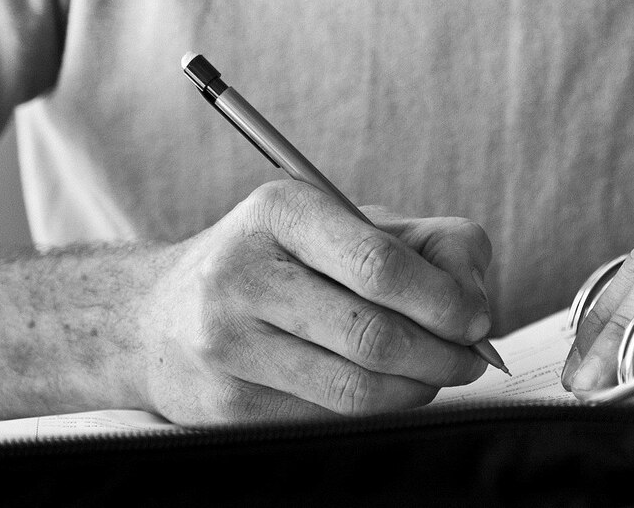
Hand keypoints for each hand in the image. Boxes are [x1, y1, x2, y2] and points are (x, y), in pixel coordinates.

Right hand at [136, 179, 494, 422]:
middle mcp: (241, 275)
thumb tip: (474, 301)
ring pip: (354, 390)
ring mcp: (225, 345)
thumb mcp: (344, 224)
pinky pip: (325, 422)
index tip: (477, 321)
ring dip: (416, 390)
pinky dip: (372, 412)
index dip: (443, 301)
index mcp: (280, 212)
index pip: (379, 265)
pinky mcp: (222, 407)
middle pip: (372, 336)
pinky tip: (381, 392)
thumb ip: (429, 244)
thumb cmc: (281, 262)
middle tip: (470, 359)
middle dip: (441, 355)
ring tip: (433, 376)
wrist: (156, 317)